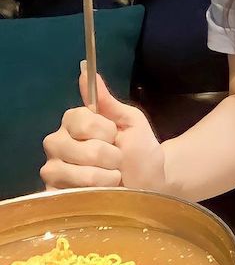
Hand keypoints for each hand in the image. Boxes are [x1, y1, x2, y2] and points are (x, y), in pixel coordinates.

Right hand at [41, 63, 165, 191]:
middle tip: (117, 160)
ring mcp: (53, 170)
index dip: (103, 130)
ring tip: (112, 177)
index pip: (78, 119)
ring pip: (76, 171)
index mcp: (75, 122)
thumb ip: (108, 100)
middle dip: (108, 155)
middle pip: (77, 147)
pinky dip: (96, 192)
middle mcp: (57, 143)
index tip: (116, 135)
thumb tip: (86, 69)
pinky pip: (71, 192)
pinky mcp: (53, 195)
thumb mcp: (131, 121)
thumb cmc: (140, 151)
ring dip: (105, 176)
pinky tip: (102, 191)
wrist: (150, 185)